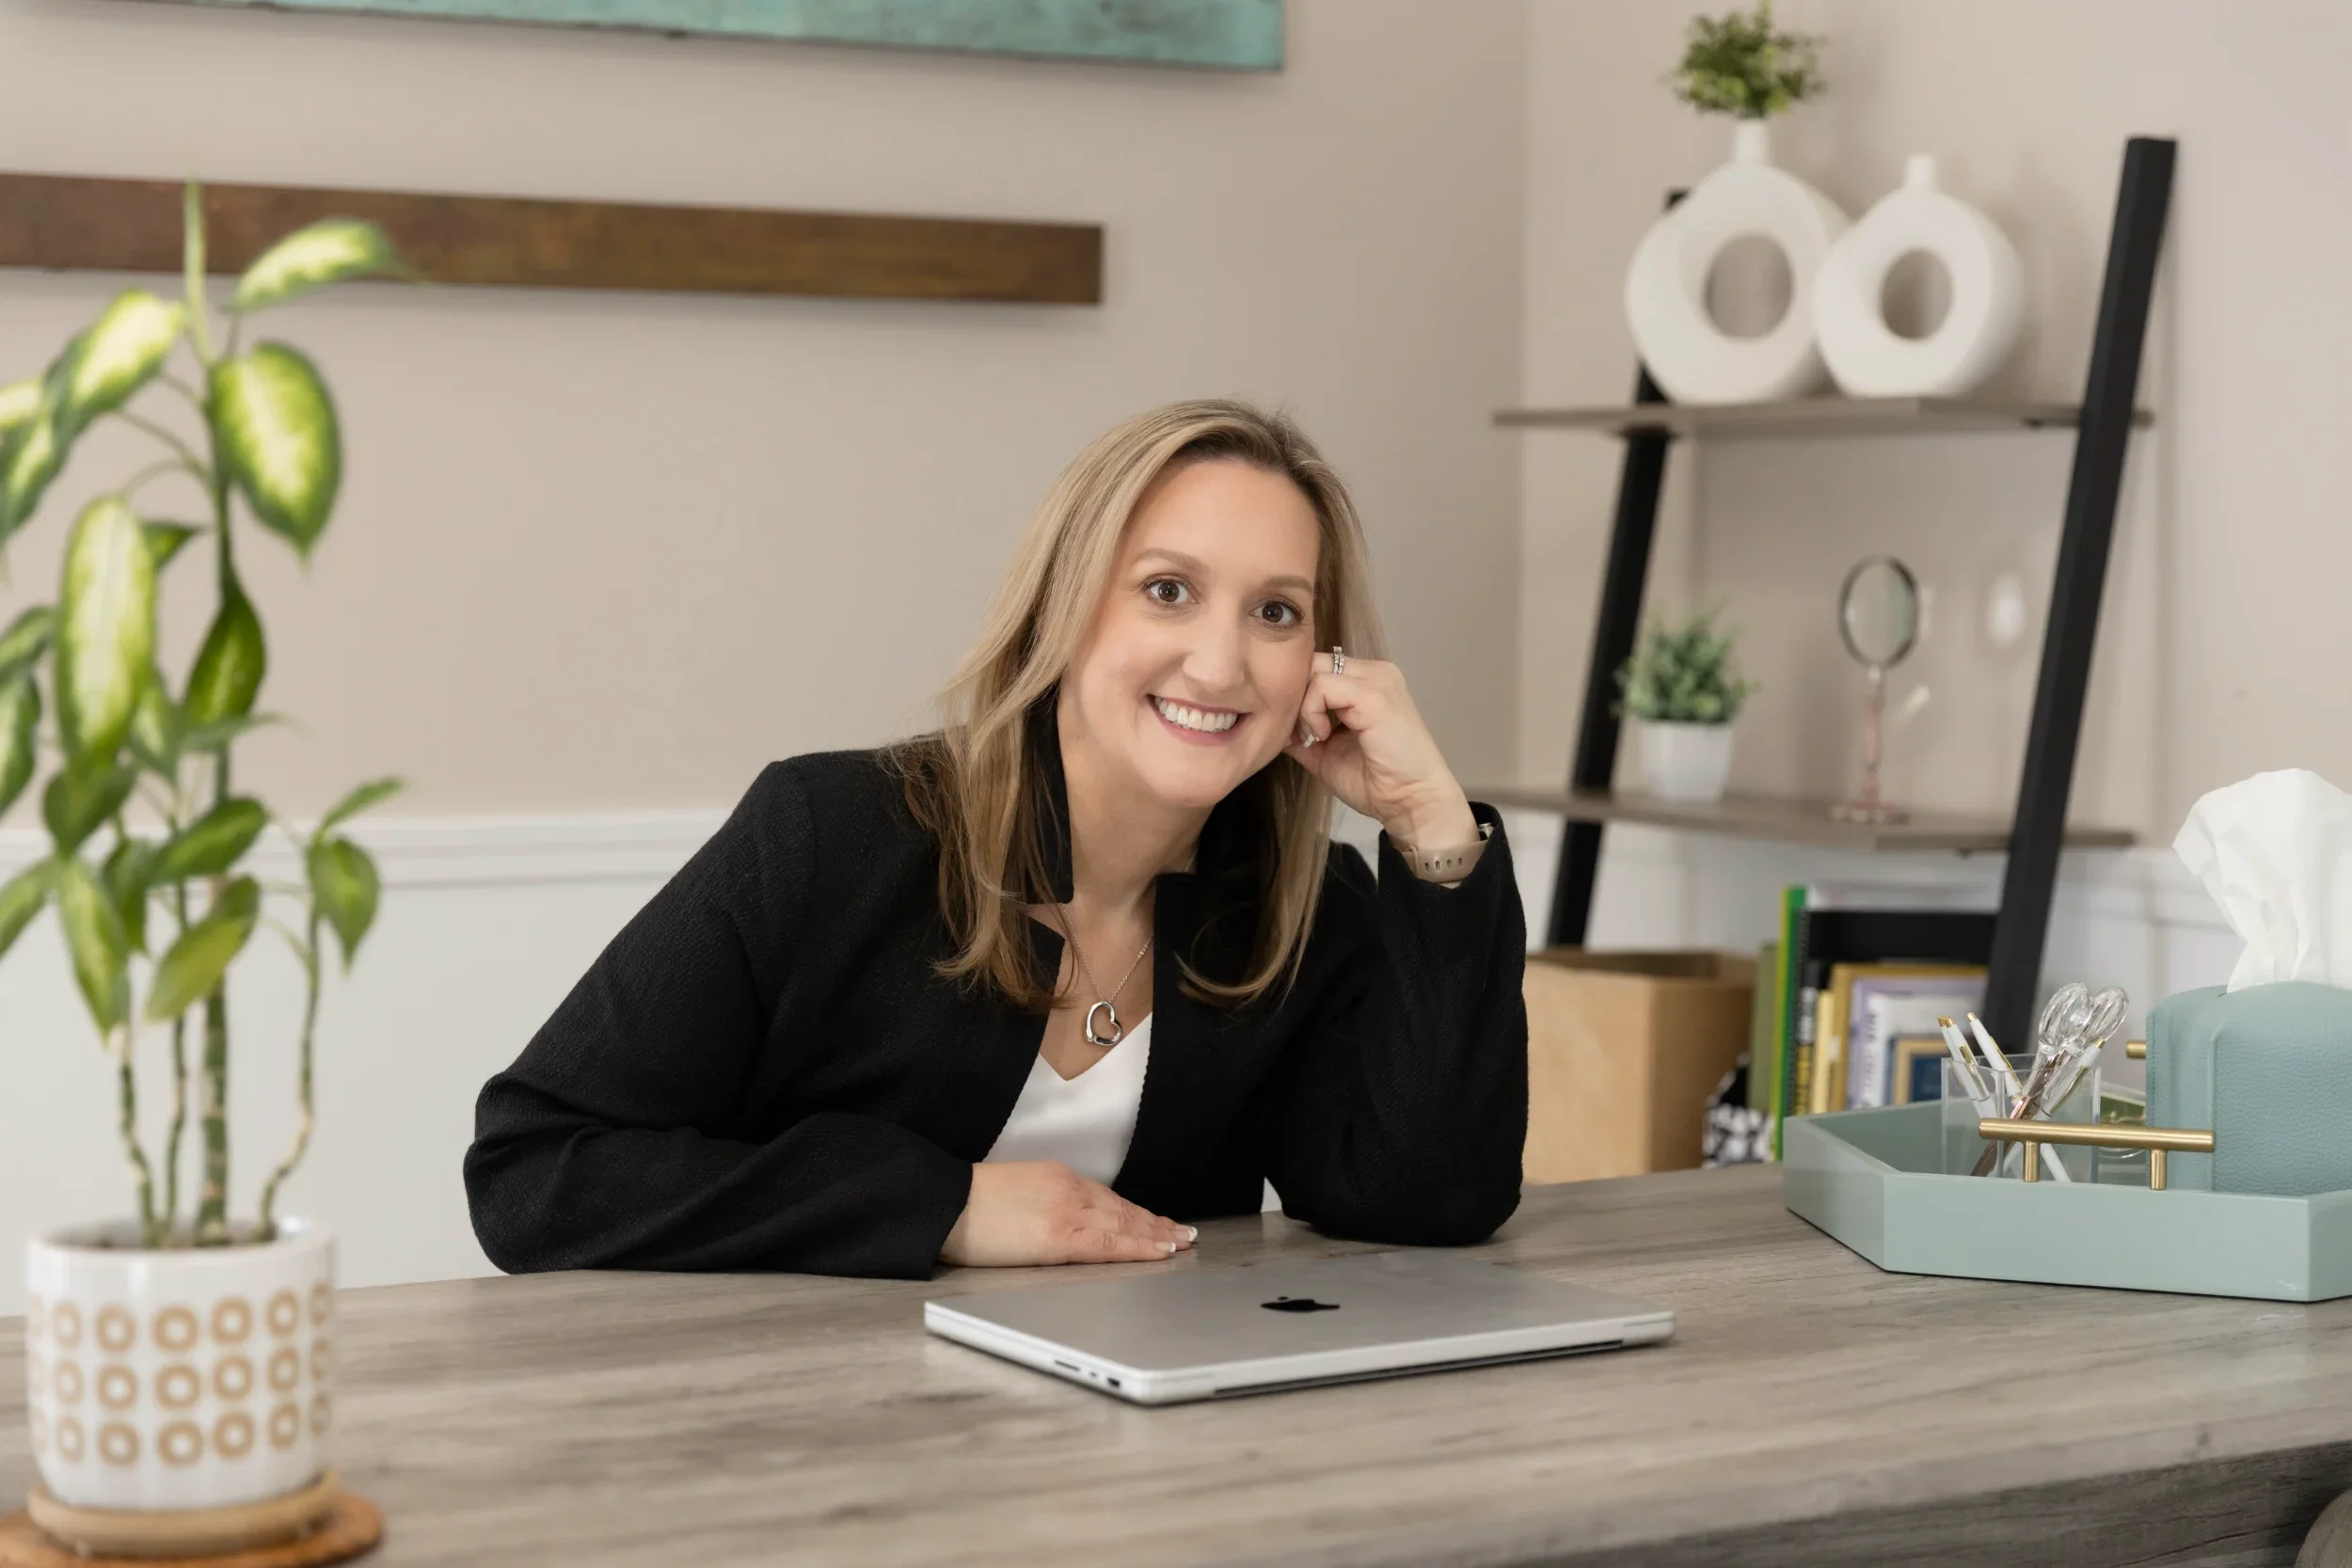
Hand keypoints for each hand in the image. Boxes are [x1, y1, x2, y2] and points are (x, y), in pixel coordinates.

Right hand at [940, 1161, 1196, 1266]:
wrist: (945, 1202)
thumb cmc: (969, 1203)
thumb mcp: (1015, 1191)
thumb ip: (1044, 1202)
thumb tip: (1057, 1220)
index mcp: (1056, 1177)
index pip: (1108, 1197)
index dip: (1137, 1212)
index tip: (1158, 1221)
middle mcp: (1069, 1189)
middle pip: (1123, 1210)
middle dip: (1156, 1224)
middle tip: (1184, 1234)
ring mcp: (1067, 1211)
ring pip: (1124, 1225)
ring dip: (1156, 1236)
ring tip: (1180, 1244)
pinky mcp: (1059, 1235)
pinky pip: (1110, 1244)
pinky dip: (1139, 1248)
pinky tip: (1158, 1252)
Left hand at [1285, 652, 1477, 849]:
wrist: (1411, 803)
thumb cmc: (1376, 782)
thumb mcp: (1325, 751)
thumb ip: (1301, 731)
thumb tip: (1270, 721)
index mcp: (1367, 682)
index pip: (1315, 667)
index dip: (1296, 696)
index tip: (1297, 732)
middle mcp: (1375, 672)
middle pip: (1311, 662)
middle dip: (1295, 697)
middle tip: (1300, 732)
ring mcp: (1377, 680)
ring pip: (1314, 670)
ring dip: (1302, 706)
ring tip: (1315, 736)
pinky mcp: (1375, 695)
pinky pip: (1322, 686)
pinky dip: (1311, 712)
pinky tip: (1322, 736)